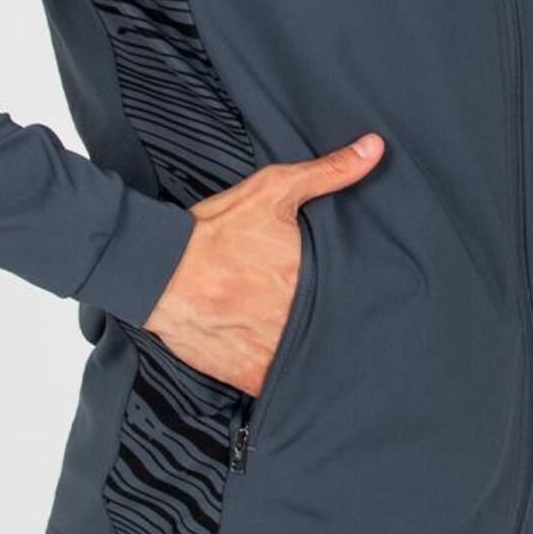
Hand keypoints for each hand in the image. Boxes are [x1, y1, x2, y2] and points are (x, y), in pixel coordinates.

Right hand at [141, 132, 385, 396]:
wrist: (157, 271)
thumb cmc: (214, 230)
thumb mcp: (272, 189)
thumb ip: (329, 172)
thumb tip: (375, 148)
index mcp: (308, 273)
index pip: (353, 287)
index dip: (356, 287)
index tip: (350, 284)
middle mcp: (297, 315)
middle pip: (332, 322)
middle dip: (333, 316)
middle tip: (319, 307)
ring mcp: (275, 349)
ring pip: (311, 356)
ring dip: (310, 347)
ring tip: (302, 335)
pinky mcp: (250, 375)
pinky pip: (280, 384)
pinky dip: (282, 374)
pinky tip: (279, 360)